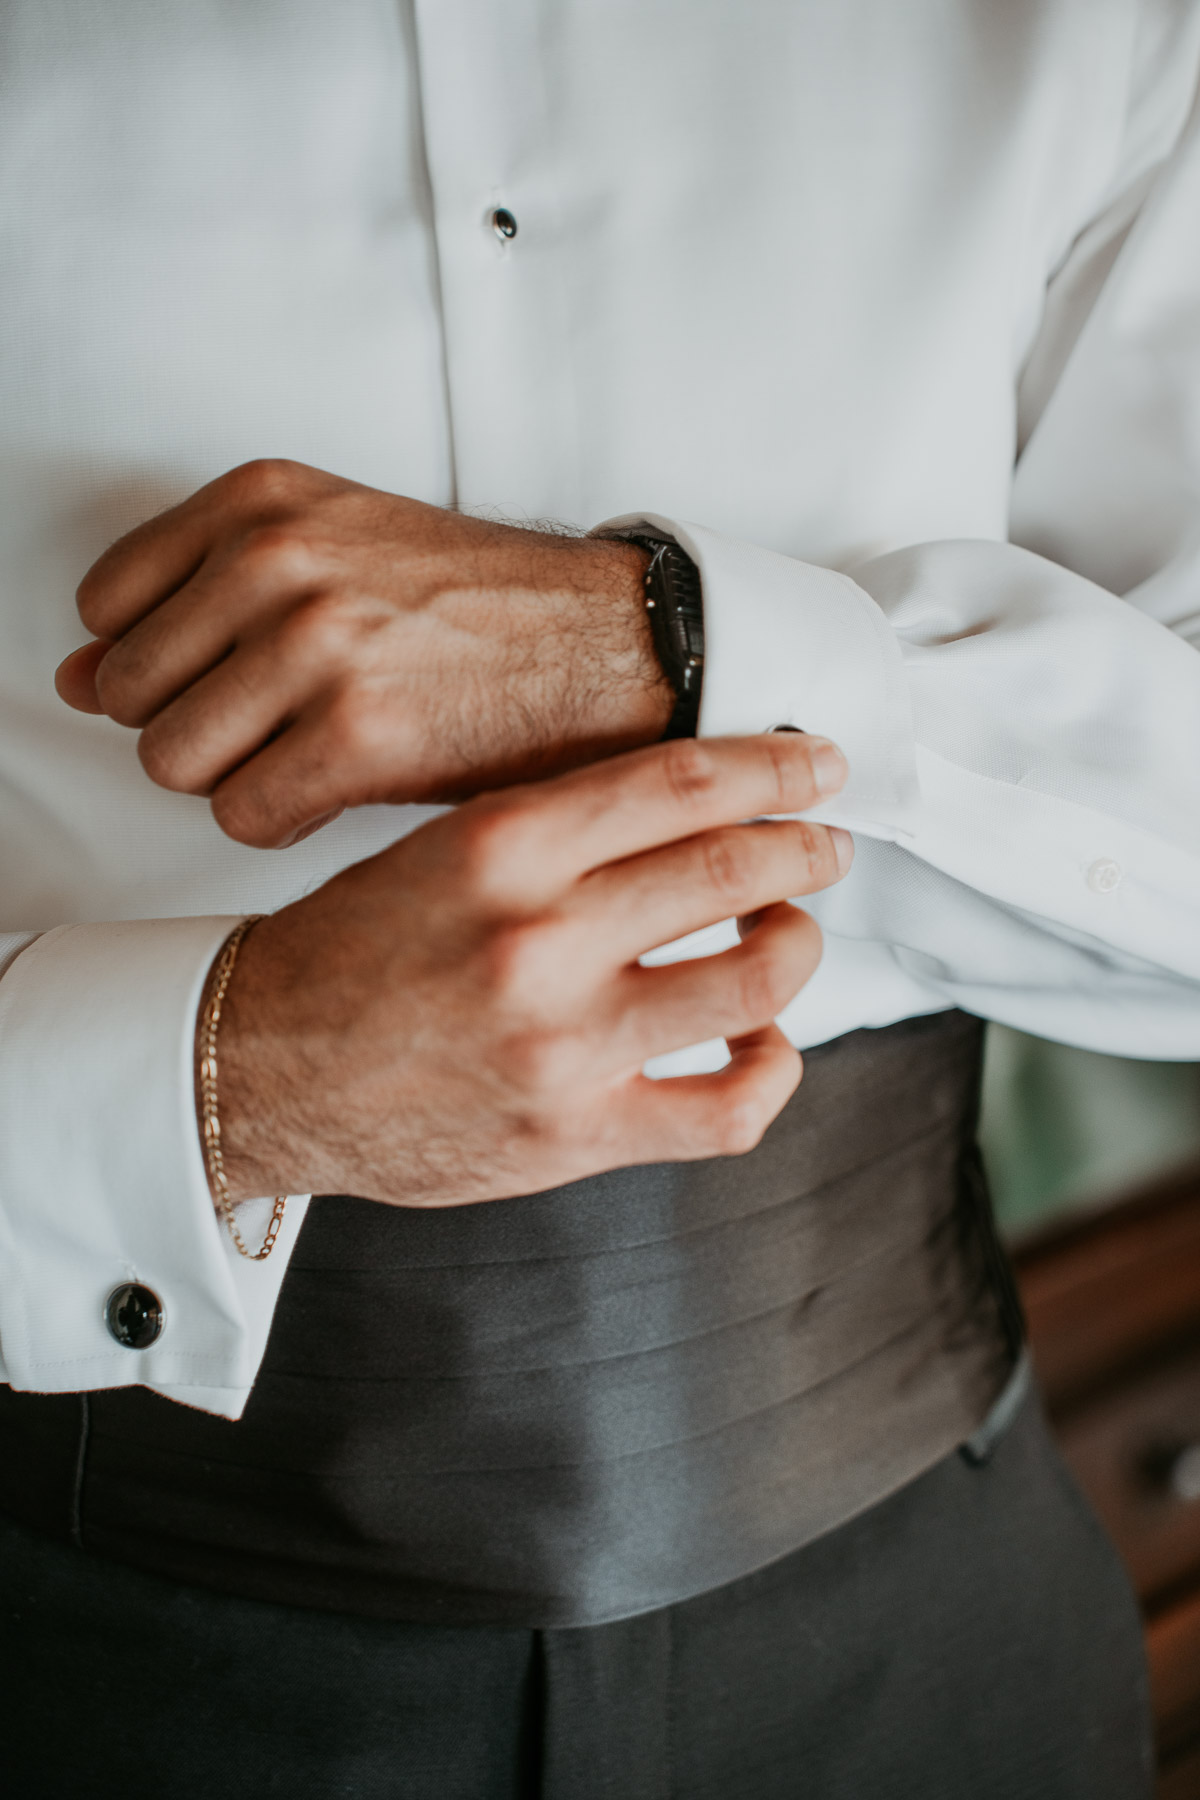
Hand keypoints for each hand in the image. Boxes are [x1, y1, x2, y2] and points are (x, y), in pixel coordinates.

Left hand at [57, 459, 671, 846]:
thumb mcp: (334, 550)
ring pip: (173, 761)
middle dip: (191, 724)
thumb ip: (194, 599)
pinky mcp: (356, 737)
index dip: (160, 661)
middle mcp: (277, 562)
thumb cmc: (479, 605)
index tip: (221, 676)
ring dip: (232, 777)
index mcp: (261, 501)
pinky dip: (279, 820)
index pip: (106, 605)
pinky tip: (334, 790)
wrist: (608, 645)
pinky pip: (241, 814)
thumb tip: (71, 676)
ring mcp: (315, 648)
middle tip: (275, 724)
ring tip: (306, 755)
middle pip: (129, 693)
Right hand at [210, 732, 851, 1205]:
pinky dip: (773, 1074)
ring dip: (798, 945)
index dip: (776, 763)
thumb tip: (690, 806)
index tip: (818, 763)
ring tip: (788, 934)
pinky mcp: (576, 1133)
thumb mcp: (439, 849)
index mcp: (503, 846)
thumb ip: (560, 830)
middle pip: (736, 866)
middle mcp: (541, 937)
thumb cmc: (349, 956)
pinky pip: (728, 1109)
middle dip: (806, 848)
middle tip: (823, 844)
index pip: (681, 779)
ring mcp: (565, 1042)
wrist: (259, 1069)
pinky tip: (764, 1048)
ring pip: (755, 979)